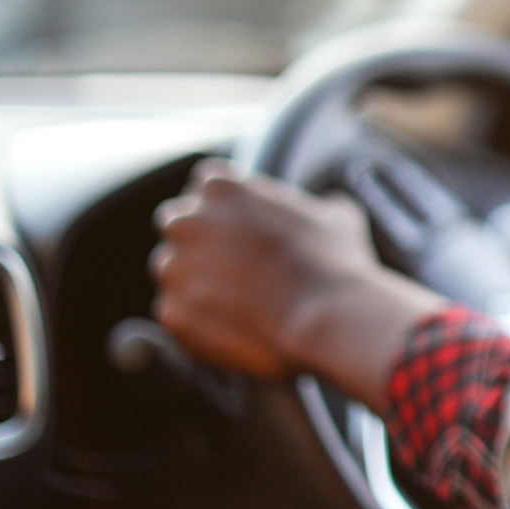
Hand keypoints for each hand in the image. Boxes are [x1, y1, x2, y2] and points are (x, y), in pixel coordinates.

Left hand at [150, 159, 446, 409]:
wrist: (327, 319)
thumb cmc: (334, 263)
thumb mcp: (337, 215)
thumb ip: (316, 205)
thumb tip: (327, 209)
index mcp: (221, 187)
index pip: (206, 183)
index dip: (227, 205)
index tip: (244, 223)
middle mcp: (186, 222)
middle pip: (178, 223)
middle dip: (201, 239)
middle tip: (238, 261)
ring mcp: (174, 270)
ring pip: (175, 270)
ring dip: (199, 280)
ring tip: (243, 299)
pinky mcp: (172, 313)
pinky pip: (180, 313)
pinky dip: (202, 319)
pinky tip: (239, 325)